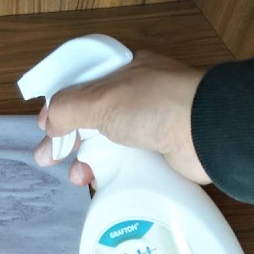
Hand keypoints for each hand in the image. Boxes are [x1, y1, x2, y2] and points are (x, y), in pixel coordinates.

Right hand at [32, 51, 209, 186]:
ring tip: (76, 176)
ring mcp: (148, 126)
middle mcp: (135, 96)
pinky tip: (96, 182)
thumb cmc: (154, 105)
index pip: (82, 84)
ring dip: (84, 160)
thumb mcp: (100, 99)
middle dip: (65, 138)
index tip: (44, 125)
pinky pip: (123, 164)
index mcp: (124, 71)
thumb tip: (48, 125)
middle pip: (90, 117)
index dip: (60, 103)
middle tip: (46, 158)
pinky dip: (106, 173)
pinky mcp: (158, 154)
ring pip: (105, 144)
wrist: (209, 133)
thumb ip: (66, 109)